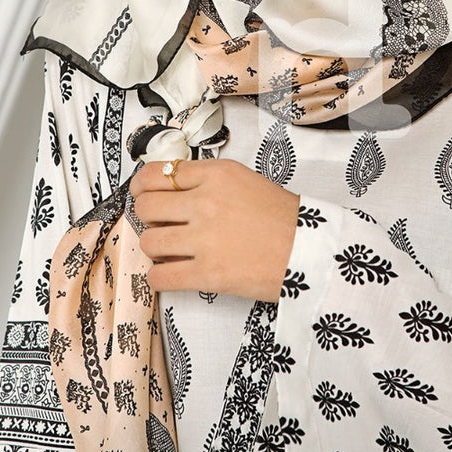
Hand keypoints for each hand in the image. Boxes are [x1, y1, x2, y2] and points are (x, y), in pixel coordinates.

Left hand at [130, 158, 299, 301]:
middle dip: (148, 218)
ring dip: (155, 248)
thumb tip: (169, 191)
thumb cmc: (285, 219)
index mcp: (218, 175)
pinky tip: (171, 274)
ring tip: (170, 251)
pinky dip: (159, 278)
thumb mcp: (246, 182)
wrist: (311, 251)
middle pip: (147, 206)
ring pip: (149, 241)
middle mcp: (207, 202)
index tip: (140, 192)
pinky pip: (160, 276)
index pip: (160, 173)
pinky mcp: (207, 273)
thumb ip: (209, 182)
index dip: (142, 185)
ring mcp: (205, 238)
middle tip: (159, 225)